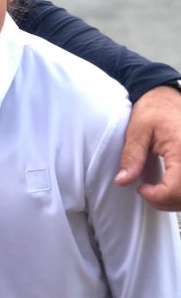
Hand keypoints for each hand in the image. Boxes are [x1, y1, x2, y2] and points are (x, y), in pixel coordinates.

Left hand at [115, 85, 180, 210]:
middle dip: (164, 201)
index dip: (156, 196)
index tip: (141, 189)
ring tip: (155, 190)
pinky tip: (167, 186)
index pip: (176, 188)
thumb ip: (132, 157)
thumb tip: (122, 181)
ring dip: (174, 200)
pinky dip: (180, 193)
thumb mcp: (137, 131)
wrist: (166, 96)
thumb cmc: (153, 109)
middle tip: (146, 192)